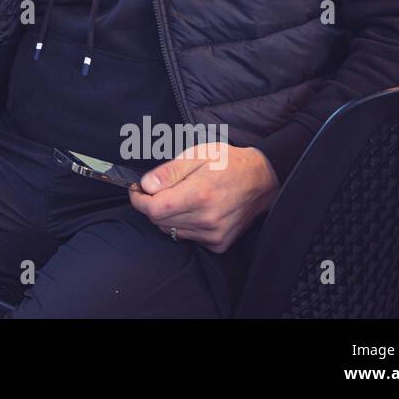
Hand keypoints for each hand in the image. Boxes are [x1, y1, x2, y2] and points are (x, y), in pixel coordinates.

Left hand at [129, 144, 278, 252]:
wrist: (261, 179)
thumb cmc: (228, 162)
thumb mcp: (197, 154)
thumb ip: (169, 171)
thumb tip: (145, 184)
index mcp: (199, 195)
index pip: (154, 208)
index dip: (139, 199)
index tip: (137, 189)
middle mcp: (206, 219)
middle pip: (159, 221)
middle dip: (151, 205)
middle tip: (157, 189)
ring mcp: (214, 234)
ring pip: (171, 230)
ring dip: (167, 216)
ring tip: (181, 197)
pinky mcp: (219, 243)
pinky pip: (188, 237)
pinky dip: (184, 225)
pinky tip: (194, 210)